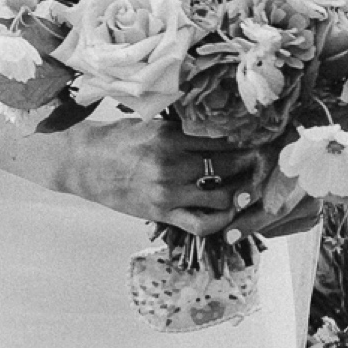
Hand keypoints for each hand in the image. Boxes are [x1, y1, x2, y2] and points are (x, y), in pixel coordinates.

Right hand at [57, 117, 262, 235]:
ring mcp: (168, 192)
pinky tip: (229, 214)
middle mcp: (173, 164)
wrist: (85, 164)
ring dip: (239, 192)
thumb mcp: (150, 123)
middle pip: (226, 165)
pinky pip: (201, 224)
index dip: (242, 138)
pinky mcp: (162, 213)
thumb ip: (180, 128)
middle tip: (262, 160)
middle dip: (249, 163)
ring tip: (249, 186)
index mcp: (170, 136)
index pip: (220, 138)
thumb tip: (214, 125)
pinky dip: (220, 222)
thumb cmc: (118, 139)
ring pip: (220, 196)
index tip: (256, 136)